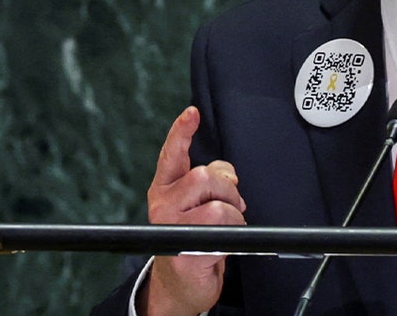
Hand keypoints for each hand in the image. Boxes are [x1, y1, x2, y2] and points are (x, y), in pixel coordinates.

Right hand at [139, 107, 246, 315]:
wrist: (183, 283)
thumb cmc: (195, 238)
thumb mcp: (199, 203)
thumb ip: (210, 180)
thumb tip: (226, 173)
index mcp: (165, 188)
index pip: (171, 155)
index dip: (181, 132)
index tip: (192, 113)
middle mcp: (162, 204)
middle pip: (205, 176)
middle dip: (229, 189)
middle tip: (231, 206)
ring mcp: (170, 226)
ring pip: (218, 202)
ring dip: (234, 213)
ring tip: (227, 227)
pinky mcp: (184, 246)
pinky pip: (222, 225)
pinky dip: (234, 230)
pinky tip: (221, 242)